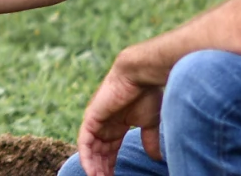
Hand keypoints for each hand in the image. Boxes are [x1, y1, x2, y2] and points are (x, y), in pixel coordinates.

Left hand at [77, 55, 163, 175]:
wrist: (139, 75)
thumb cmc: (147, 93)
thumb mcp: (150, 122)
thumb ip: (150, 139)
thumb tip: (156, 158)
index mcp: (117, 124)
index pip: (110, 149)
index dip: (111, 164)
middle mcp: (104, 123)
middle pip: (99, 152)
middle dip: (102, 169)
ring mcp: (96, 120)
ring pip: (90, 149)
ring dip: (94, 166)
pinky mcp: (91, 118)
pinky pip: (84, 142)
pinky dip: (87, 157)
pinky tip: (91, 171)